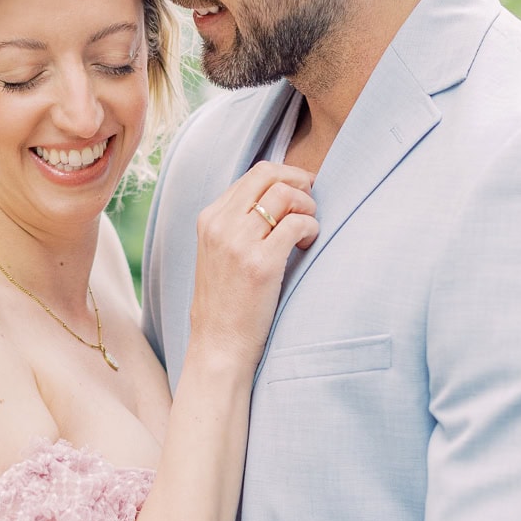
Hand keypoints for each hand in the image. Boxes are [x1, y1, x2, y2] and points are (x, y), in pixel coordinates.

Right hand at [190, 161, 318, 368]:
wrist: (218, 345)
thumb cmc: (225, 303)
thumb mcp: (218, 253)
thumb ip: (237, 223)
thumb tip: (278, 195)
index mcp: (209, 219)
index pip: (254, 175)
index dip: (286, 176)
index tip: (301, 190)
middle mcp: (220, 225)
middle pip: (269, 175)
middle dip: (299, 182)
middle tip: (311, 202)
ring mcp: (238, 243)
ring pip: (285, 195)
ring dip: (307, 207)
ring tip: (307, 230)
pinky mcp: (261, 264)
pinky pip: (297, 224)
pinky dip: (311, 229)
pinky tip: (306, 244)